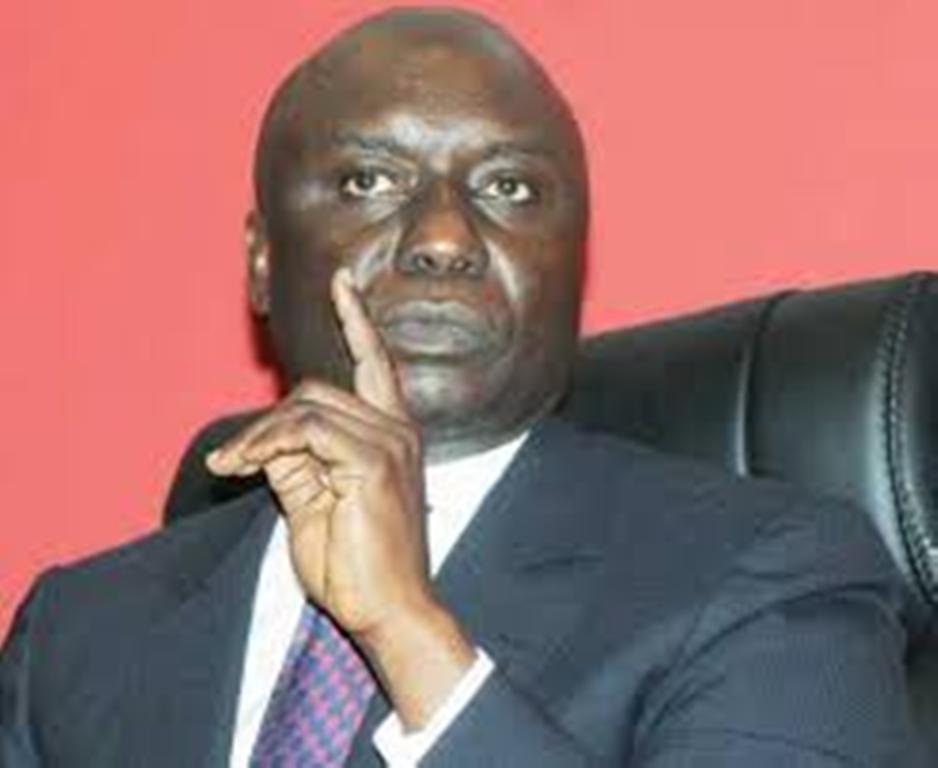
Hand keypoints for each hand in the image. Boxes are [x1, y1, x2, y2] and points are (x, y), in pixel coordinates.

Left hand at [207, 268, 474, 725]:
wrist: (389, 610)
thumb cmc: (356, 562)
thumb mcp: (317, 501)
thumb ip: (298, 459)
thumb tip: (267, 437)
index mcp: (393, 433)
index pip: (376, 363)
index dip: (357, 320)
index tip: (341, 281)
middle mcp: (398, 429)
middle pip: (317, 390)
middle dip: (267, 423)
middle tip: (234, 462)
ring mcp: (391, 443)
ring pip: (307, 407)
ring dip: (259, 436)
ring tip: (232, 468)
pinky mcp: (374, 463)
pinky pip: (306, 431)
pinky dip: (267, 445)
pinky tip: (243, 468)